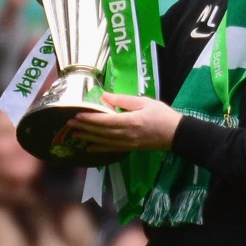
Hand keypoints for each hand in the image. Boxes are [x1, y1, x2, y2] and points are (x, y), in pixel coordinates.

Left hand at [67, 93, 181, 152]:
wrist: (176, 134)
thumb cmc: (161, 115)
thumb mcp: (144, 102)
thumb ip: (123, 100)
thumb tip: (105, 97)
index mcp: (130, 121)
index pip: (105, 120)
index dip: (90, 118)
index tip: (77, 115)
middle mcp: (126, 134)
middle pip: (101, 132)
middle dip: (84, 128)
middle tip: (68, 124)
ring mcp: (127, 143)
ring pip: (103, 141)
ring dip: (88, 138)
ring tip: (74, 135)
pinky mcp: (130, 148)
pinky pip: (111, 149)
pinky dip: (99, 148)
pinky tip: (89, 148)